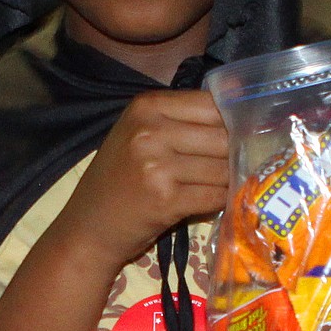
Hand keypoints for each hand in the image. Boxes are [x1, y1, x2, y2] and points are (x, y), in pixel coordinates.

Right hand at [62, 90, 229, 271]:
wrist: (88, 227)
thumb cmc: (119, 179)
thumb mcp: (141, 134)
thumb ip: (184, 120)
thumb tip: (240, 103)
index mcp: (147, 106)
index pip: (212, 104)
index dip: (234, 122)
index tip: (242, 136)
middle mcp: (150, 130)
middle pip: (222, 136)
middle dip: (236, 155)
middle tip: (239, 167)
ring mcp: (157, 165)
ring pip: (222, 168)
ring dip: (230, 181)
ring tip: (222, 185)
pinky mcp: (166, 199)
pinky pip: (214, 196)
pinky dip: (220, 201)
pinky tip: (213, 202)